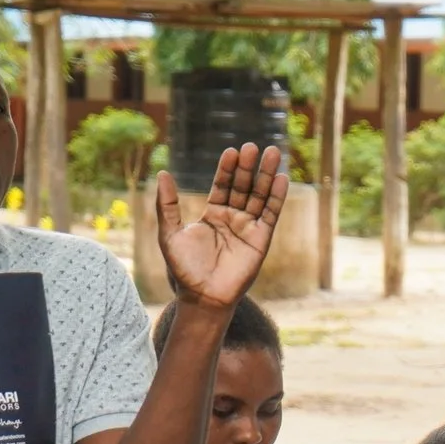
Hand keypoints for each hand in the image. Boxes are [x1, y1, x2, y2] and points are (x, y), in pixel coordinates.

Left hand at [157, 144, 287, 309]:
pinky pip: (271, 215)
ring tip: (273, 153)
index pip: (223, 185)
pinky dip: (277, 197)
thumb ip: (167, 204)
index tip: (231, 151)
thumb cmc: (184, 269)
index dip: (227, 169)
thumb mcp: (170, 233)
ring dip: (267, 175)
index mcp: (213, 215)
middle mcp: (233, 218)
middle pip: (244, 186)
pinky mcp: (261, 240)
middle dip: (249, 166)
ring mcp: (248, 228)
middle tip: (253, 146)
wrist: (202, 297)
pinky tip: (282, 179)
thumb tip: (162, 173)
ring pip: (260, 196)